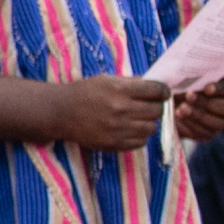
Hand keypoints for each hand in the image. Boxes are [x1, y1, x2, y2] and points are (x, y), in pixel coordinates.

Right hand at [48, 75, 169, 151]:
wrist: (60, 112)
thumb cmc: (84, 92)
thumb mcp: (107, 80)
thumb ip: (132, 83)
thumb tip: (155, 86)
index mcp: (120, 90)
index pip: (157, 91)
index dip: (163, 91)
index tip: (161, 93)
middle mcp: (121, 109)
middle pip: (157, 110)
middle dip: (155, 107)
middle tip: (148, 106)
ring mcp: (118, 129)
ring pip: (151, 128)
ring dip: (147, 123)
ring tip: (137, 119)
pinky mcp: (113, 143)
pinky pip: (140, 143)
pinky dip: (138, 136)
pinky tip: (129, 130)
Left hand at [174, 79, 223, 142]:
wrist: (166, 107)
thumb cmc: (177, 90)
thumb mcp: (182, 81)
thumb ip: (190, 78)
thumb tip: (188, 74)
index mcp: (223, 90)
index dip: (219, 89)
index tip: (207, 88)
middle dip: (207, 103)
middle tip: (189, 96)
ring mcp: (220, 122)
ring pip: (219, 123)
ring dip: (198, 115)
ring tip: (181, 109)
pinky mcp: (209, 134)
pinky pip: (206, 133)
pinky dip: (192, 126)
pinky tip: (179, 117)